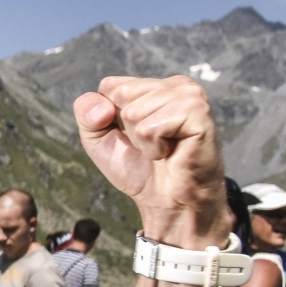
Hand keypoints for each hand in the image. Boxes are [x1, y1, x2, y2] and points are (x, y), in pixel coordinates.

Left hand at [74, 76, 227, 248]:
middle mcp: (175, 85)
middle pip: (121, 94)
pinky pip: (151, 128)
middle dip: (127, 129)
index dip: (109, 118)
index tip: (133, 136)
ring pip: (134, 112)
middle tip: (151, 145)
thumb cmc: (139, 169)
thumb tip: (103, 109)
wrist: (168, 202)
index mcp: (155, 85)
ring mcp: (190, 96)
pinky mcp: (199, 113)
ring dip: (142, 140)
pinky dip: (154, 147)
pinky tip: (171, 152)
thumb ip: (86, 111)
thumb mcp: (98, 137)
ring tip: (163, 149)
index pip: (109, 85)